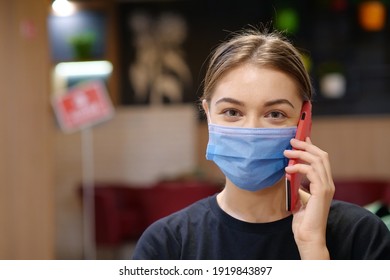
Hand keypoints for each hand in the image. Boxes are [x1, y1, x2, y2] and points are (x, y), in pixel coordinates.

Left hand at [284, 137, 334, 258]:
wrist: (308, 235)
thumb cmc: (303, 219)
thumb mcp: (299, 197)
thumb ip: (298, 184)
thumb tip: (290, 171)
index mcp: (324, 183)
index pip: (321, 159)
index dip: (311, 146)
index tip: (301, 138)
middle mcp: (328, 183)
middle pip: (321, 155)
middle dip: (306, 145)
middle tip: (292, 141)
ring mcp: (326, 187)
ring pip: (317, 160)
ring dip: (300, 153)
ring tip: (286, 152)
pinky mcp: (321, 191)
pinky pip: (311, 171)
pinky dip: (299, 167)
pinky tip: (288, 170)